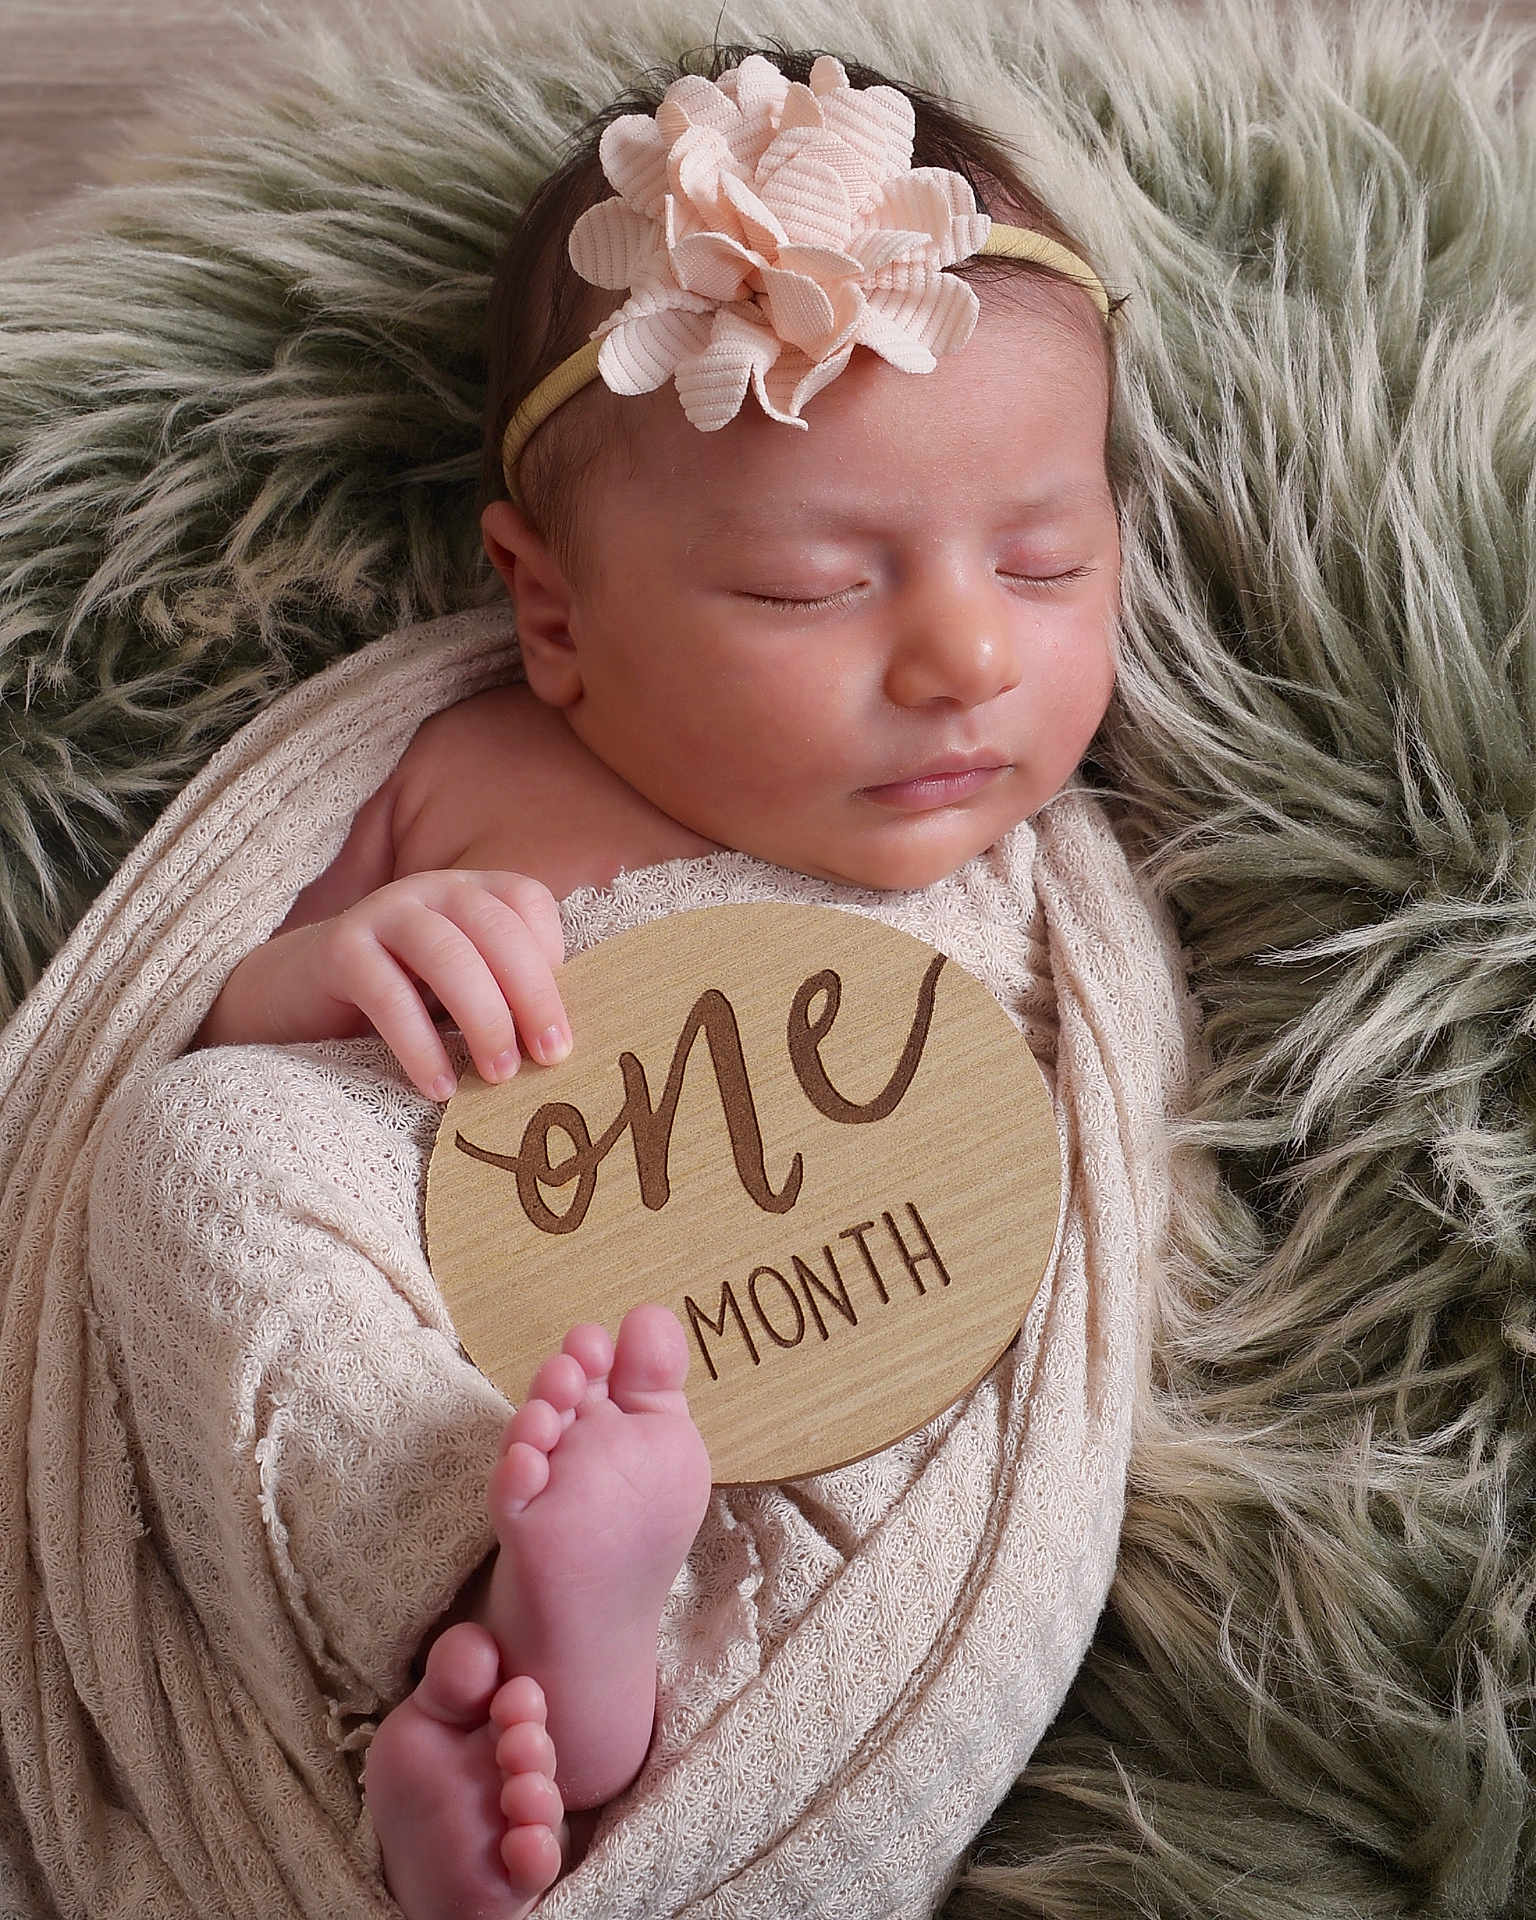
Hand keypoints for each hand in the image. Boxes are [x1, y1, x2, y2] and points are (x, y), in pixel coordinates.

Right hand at [200, 870, 568, 1100]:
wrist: (296, 998)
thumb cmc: (403, 1000)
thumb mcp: (463, 991)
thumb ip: (509, 996)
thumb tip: (567, 1046)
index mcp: (472, 891)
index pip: (529, 901)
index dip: (551, 962)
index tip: (562, 1030)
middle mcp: (432, 890)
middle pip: (496, 927)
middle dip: (531, 995)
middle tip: (550, 1060)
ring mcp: (382, 912)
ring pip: (447, 953)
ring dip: (483, 1018)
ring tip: (499, 1076)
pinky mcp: (338, 948)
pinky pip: (388, 993)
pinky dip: (420, 1045)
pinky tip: (439, 1087)